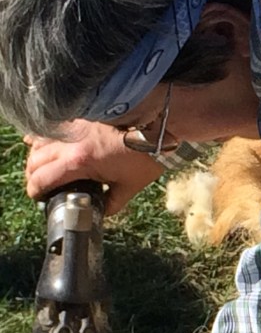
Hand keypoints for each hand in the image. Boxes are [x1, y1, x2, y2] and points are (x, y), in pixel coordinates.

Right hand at [24, 120, 163, 214]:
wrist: (156, 127)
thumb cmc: (145, 157)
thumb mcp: (130, 187)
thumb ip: (113, 203)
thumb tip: (102, 213)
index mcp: (79, 162)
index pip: (42, 179)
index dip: (36, 191)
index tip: (39, 198)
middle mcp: (69, 143)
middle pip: (34, 162)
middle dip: (33, 177)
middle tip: (40, 186)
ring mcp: (71, 128)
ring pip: (37, 144)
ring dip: (35, 159)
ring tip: (42, 169)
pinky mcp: (77, 119)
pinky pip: (49, 129)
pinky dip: (41, 139)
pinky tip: (42, 146)